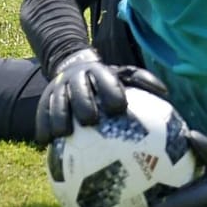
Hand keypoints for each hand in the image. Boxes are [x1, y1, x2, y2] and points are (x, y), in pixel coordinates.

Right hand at [34, 48, 167, 144]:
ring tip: (62, 134)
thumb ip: (143, 82)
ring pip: (57, 101)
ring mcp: (59, 87)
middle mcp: (77, 78)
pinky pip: (41, 112)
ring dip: (58, 116)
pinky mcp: (45, 98)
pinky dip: (42, 124)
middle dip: (84, 103)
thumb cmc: (106, 79)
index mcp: (99, 72)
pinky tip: (45, 141)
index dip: (112, 91)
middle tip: (90, 120)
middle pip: (79, 90)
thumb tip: (165, 93)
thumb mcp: (123, 74)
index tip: (119, 107)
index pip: (106, 80)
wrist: (72, 66)